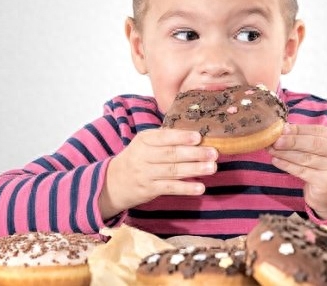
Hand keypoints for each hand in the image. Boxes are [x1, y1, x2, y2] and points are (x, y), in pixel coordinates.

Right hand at [99, 129, 217, 218]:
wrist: (113, 182)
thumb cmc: (137, 158)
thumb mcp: (144, 144)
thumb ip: (166, 139)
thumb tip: (197, 136)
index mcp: (144, 140)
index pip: (164, 137)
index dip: (181, 137)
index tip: (198, 136)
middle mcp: (143, 156)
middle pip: (171, 154)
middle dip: (194, 154)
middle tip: (213, 153)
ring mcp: (145, 174)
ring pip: (172, 171)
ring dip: (194, 169)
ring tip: (212, 168)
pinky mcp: (149, 190)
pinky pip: (170, 188)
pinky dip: (186, 188)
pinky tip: (200, 187)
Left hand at [267, 124, 326, 219]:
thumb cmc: (321, 165)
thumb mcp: (318, 148)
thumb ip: (305, 137)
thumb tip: (283, 128)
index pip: (318, 131)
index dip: (299, 129)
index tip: (282, 129)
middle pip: (314, 144)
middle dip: (292, 141)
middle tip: (275, 140)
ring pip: (306, 158)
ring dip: (286, 153)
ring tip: (271, 149)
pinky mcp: (326, 183)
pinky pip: (302, 172)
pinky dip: (287, 165)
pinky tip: (276, 160)